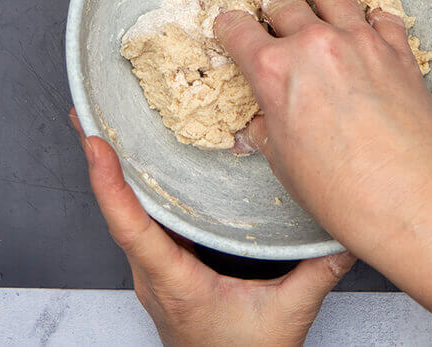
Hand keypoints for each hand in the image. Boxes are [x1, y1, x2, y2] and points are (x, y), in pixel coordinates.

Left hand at [69, 109, 354, 346]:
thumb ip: (318, 271)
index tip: (96, 144)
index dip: (110, 184)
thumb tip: (344, 231)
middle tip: (86, 116)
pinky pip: (138, 223)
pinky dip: (128, 190)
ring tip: (100, 130)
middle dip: (98, 162)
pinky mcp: (162, 271)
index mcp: (176, 285)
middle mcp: (154, 277)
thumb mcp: (287, 314)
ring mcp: (154, 274)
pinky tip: (133, 167)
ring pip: (123, 216)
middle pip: (116, 212)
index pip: (133, 229)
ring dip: (110, 174)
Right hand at [215, 0, 431, 258]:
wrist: (410, 193)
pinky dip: (371, 15)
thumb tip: (263, 122)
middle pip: (282, 2)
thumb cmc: (341, 189)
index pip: (237, 30)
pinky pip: (382, 16)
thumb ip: (267, 128)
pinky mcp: (397, 50)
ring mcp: (359, 41)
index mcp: (274, 70)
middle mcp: (314, 44)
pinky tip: (370, 18)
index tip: (227, 22)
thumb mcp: (282, 161)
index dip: (227, 24)